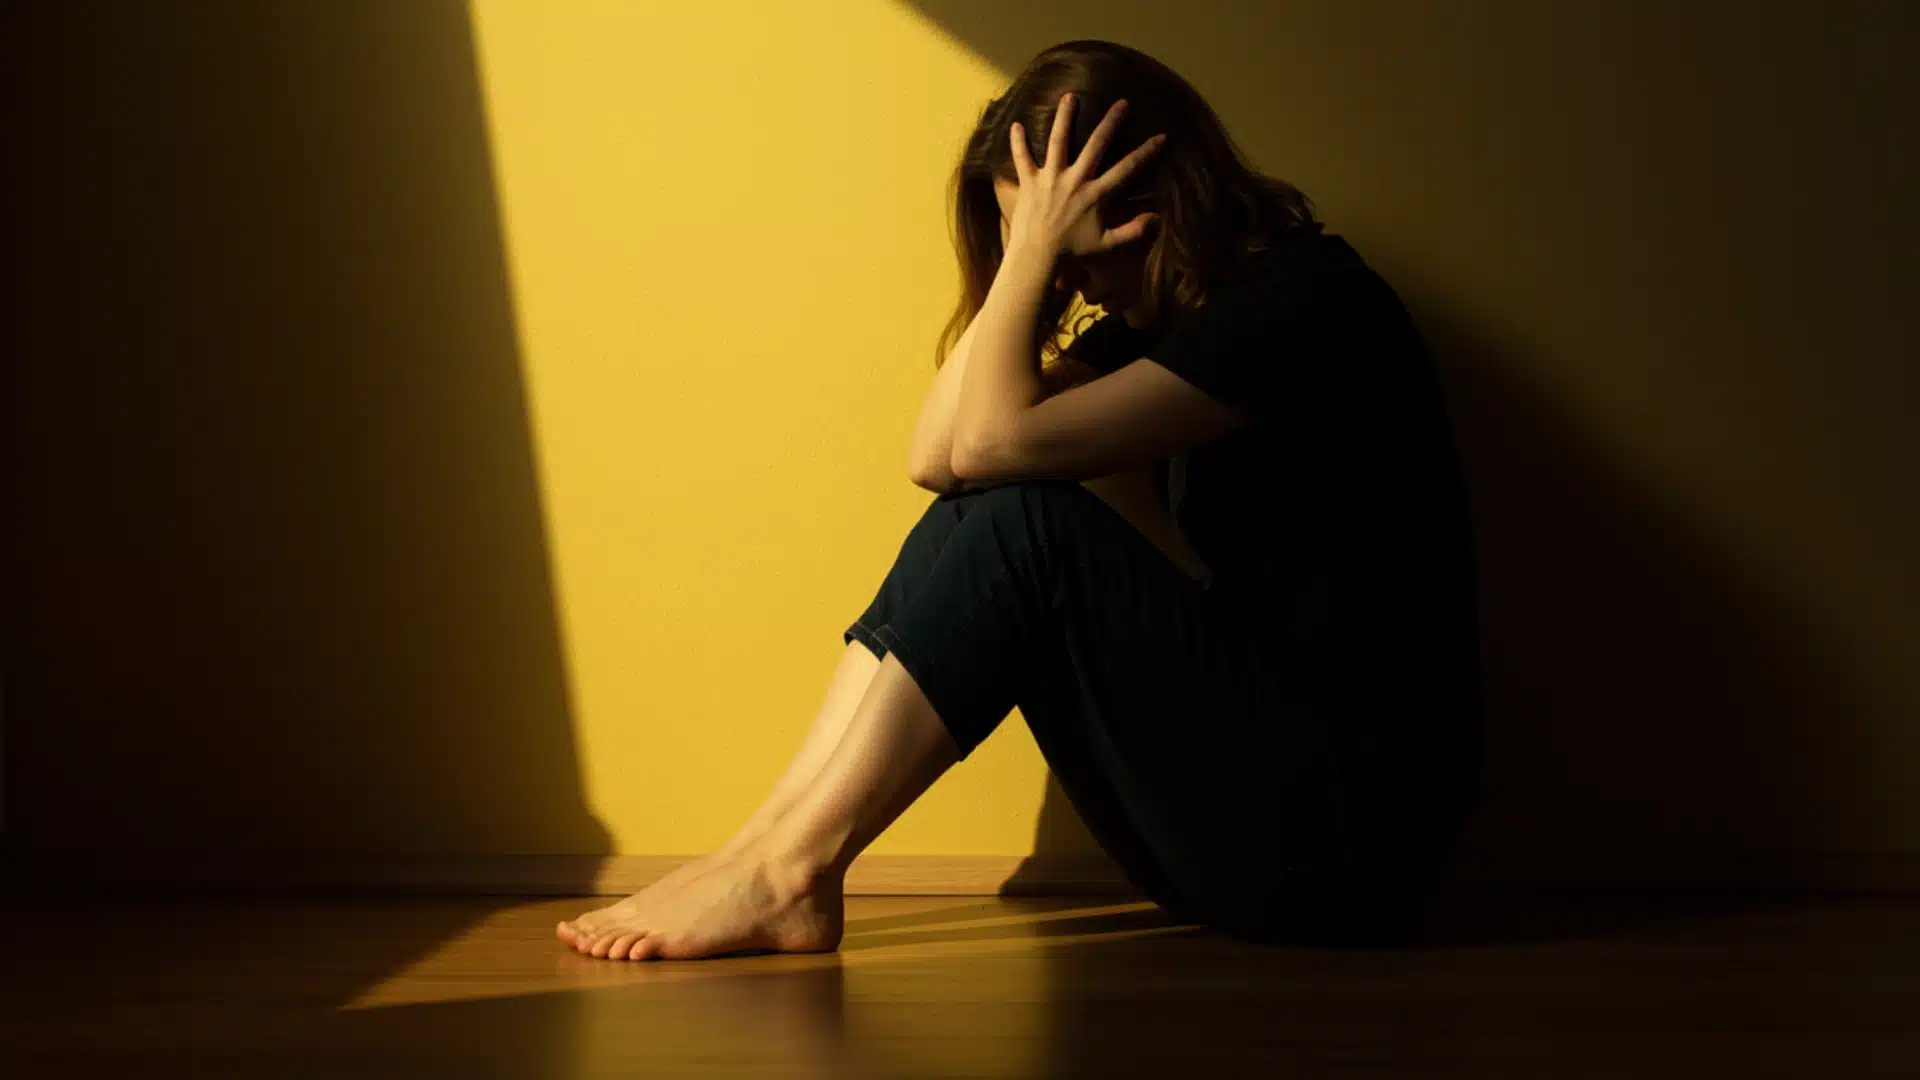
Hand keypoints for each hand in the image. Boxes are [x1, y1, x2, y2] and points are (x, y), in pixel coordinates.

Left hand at [1006, 94, 1165, 261]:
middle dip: (1111, 122)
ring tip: (1070, 96)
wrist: (1036, 258)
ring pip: (1058, 141)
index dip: (1145, 152)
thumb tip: (1156, 218)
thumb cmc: (1072, 253)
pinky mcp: (1029, 183)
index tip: (1161, 137)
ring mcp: (1050, 179)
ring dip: (1064, 117)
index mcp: (1095, 194)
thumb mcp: (1106, 244)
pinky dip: (1017, 142)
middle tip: (1122, 103)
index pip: (1126, 169)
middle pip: (1096, 144)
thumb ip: (1132, 231)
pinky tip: (1015, 125)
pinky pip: (1022, 158)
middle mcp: (1075, 180)